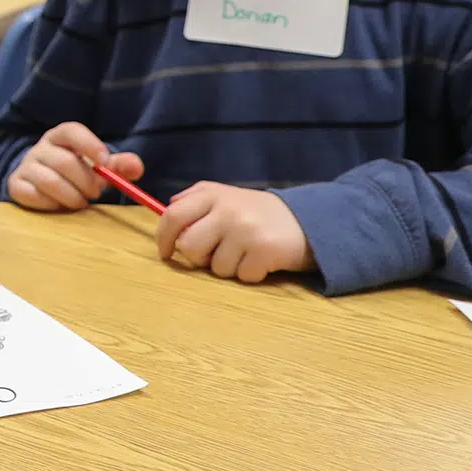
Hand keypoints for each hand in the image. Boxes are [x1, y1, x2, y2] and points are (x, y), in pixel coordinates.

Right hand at [8, 122, 141, 211]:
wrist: (43, 183)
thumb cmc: (76, 172)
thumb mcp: (99, 166)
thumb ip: (118, 166)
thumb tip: (137, 168)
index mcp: (60, 136)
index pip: (72, 131)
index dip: (89, 145)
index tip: (105, 163)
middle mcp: (40, 147)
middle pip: (64, 161)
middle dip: (85, 182)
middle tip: (95, 194)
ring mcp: (25, 166)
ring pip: (49, 181)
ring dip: (71, 196)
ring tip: (80, 202)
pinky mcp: (16, 185)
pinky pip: (32, 195)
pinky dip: (51, 204)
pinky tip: (59, 205)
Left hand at [157, 183, 310, 283]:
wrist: (307, 220)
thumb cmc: (257, 213)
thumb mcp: (225, 197)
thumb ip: (195, 201)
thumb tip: (167, 211)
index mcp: (212, 194)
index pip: (173, 216)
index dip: (163, 238)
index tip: (165, 253)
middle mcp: (227, 210)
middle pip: (189, 246)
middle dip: (198, 257)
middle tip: (215, 253)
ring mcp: (246, 230)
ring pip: (215, 267)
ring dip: (228, 267)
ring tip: (245, 252)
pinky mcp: (264, 251)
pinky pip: (241, 276)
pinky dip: (249, 274)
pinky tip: (260, 260)